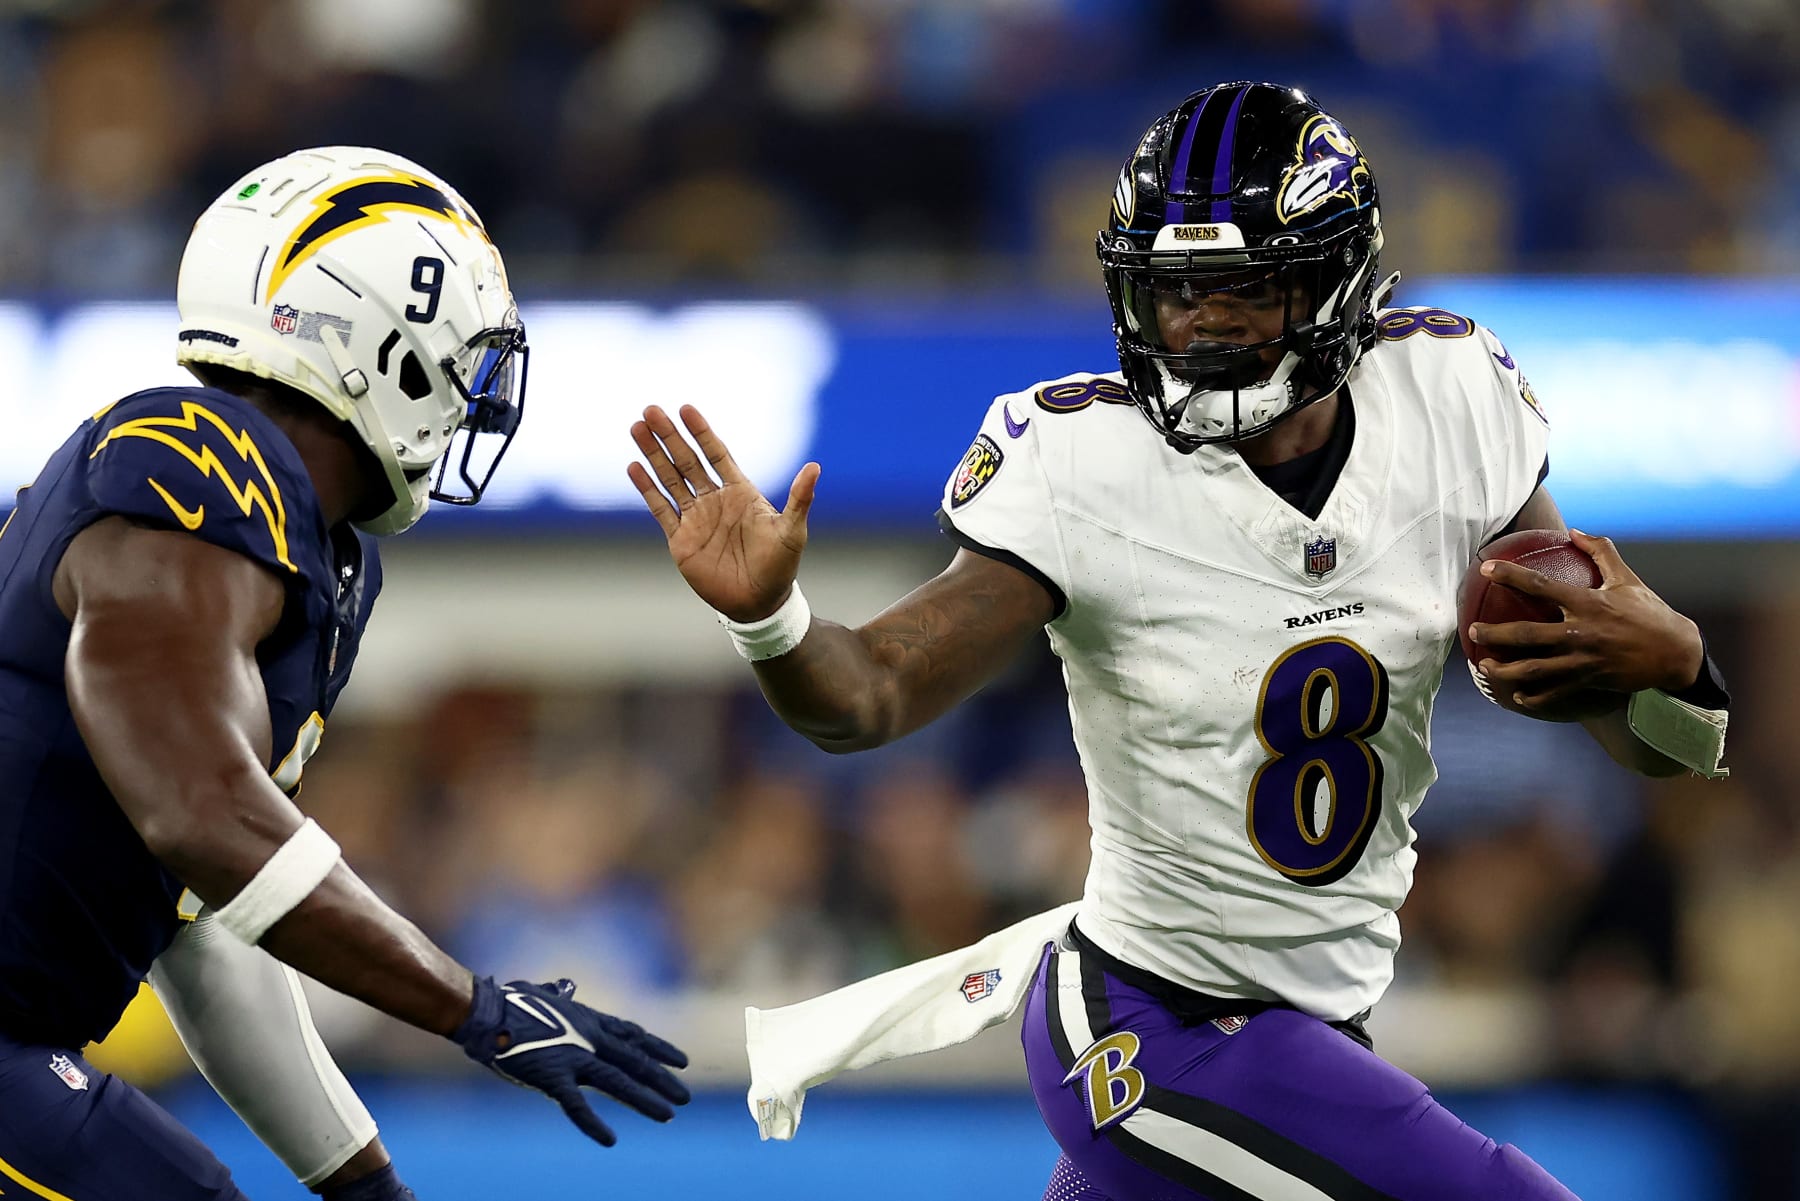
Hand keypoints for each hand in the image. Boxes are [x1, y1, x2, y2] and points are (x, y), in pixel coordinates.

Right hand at [453, 976, 689, 1146]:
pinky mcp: (552, 1077)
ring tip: (669, 1115)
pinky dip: (592, 1123)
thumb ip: (560, 992)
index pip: (634, 1036)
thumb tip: (567, 985)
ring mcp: (573, 1058)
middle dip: (661, 1079)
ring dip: (644, 1099)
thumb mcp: (544, 992)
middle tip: (685, 1097)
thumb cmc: (511, 1001)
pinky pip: (575, 1105)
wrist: (488, 1013)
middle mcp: (589, 1039)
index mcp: (589, 1020)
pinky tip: (610, 1140)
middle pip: (634, 1061)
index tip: (682, 1061)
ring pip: (618, 1081)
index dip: (659, 1049)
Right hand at [628, 404, 820, 621]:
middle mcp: (715, 500)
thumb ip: (799, 499)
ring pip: (670, 479)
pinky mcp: (680, 539)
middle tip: (651, 410)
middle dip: (669, 436)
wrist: (759, 602)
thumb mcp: (792, 530)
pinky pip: (660, 508)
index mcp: (740, 492)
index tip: (686, 409)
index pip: (717, 454)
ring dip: (653, 454)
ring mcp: (696, 518)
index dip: (701, 432)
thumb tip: (815, 467)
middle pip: (687, 460)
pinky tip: (634, 466)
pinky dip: (647, 488)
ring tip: (637, 428)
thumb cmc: (781, 565)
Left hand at [1467, 529, 1703, 720]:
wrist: (1677, 653)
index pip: (1541, 586)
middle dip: (1495, 634)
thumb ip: (1600, 552)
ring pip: (1535, 670)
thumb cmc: (1649, 612)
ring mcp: (1584, 660)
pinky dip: (1534, 696)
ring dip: (1506, 670)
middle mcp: (1581, 632)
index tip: (1486, 568)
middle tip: (1473, 631)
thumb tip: (1575, 531)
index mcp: (1587, 603)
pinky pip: (1555, 692)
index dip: (1511, 576)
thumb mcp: (1628, 578)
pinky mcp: (1590, 680)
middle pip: (1528, 634)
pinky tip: (1516, 696)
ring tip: (1484, 666)